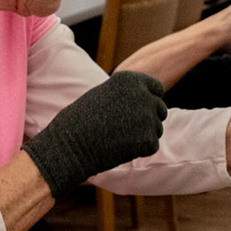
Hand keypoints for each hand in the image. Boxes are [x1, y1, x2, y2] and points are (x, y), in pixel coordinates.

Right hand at [22, 71, 167, 198]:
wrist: (70, 145)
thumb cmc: (81, 120)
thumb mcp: (105, 94)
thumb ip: (127, 94)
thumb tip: (148, 99)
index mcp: (131, 79)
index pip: (157, 89)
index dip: (148, 101)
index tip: (135, 111)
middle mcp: (143, 94)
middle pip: (160, 109)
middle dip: (148, 120)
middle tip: (125, 129)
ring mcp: (148, 117)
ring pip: (157, 129)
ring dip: (143, 136)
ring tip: (117, 138)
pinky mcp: (148, 140)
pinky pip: (152, 146)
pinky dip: (139, 151)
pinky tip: (119, 148)